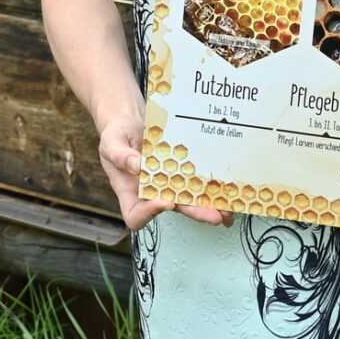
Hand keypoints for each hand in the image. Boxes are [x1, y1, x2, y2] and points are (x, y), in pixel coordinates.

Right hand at [98, 106, 231, 233]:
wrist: (130, 122)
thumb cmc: (116, 135)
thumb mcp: (111, 142)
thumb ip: (120, 155)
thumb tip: (138, 166)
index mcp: (129, 192)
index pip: (136, 215)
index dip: (149, 214)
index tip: (164, 201)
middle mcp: (150, 193)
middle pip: (171, 210)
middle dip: (195, 213)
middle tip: (215, 216)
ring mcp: (167, 183)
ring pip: (189, 199)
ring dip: (209, 205)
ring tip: (228, 208)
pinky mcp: (181, 171)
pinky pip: (195, 181)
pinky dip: (210, 186)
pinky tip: (225, 188)